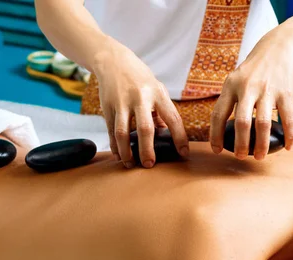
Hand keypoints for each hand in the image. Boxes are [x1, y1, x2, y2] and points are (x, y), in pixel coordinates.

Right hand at [94, 36, 188, 167]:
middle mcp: (140, 98)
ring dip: (126, 152)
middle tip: (150, 165)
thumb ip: (162, 111)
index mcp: (158, 94)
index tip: (183, 153)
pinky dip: (114, 145)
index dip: (179, 137)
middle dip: (148, 150)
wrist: (113, 61)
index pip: (173, 119)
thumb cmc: (140, 78)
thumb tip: (165, 134)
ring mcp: (122, 102)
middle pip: (145, 129)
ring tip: (130, 164)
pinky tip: (118, 155)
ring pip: (123, 132)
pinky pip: (111, 130)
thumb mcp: (156, 89)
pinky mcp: (108, 106)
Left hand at [209, 26, 292, 159]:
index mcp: (231, 85)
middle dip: (240, 144)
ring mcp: (268, 89)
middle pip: (241, 123)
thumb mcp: (238, 77)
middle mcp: (247, 87)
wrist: (281, 44)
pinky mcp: (286, 91)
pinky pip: (287, 118)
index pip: (218, 114)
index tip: (216, 150)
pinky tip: (288, 146)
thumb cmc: (256, 67)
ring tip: (260, 156)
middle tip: (241, 157)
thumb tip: (223, 128)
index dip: (215, 135)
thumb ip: (232, 99)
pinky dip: (289, 135)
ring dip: (262, 145)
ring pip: (263, 124)